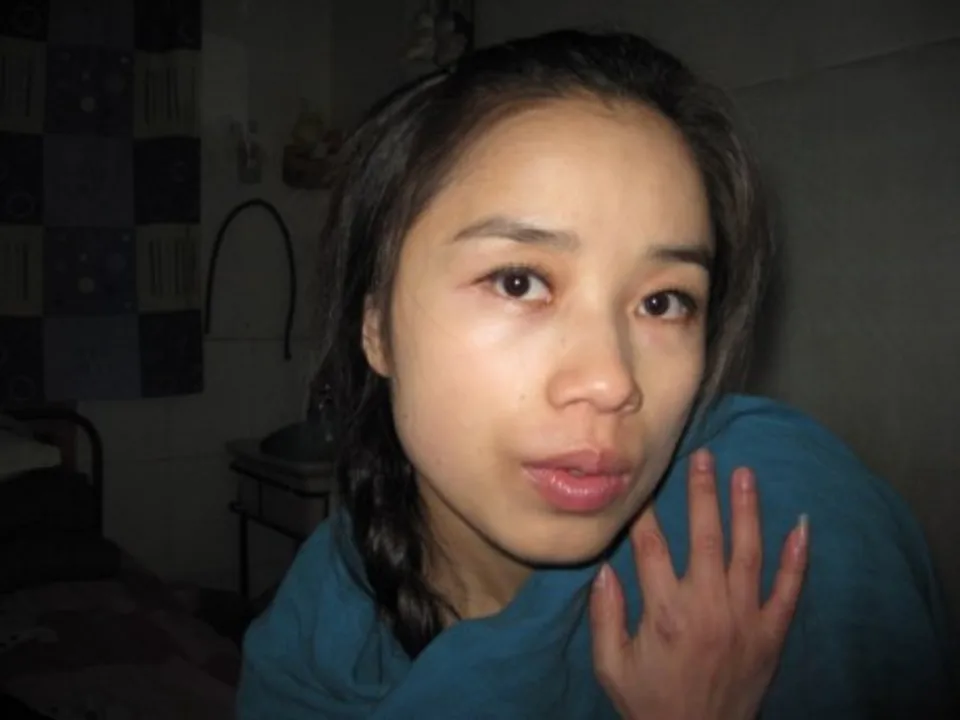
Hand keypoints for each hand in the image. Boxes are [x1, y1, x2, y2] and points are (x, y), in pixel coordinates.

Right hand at [589, 448, 808, 719]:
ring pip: (748, 553)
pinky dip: (797, 559)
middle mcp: (708, 608)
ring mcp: (745, 619)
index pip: (652, 548)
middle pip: (706, 538)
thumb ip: (605, 616)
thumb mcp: (611, 666)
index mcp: (665, 614)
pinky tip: (802, 525)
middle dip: (702, 493)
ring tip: (745, 474)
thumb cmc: (649, 704)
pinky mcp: (771, 635)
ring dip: (747, 510)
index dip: (645, 513)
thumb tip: (605, 567)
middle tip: (704, 456)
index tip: (642, 483)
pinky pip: (788, 591)